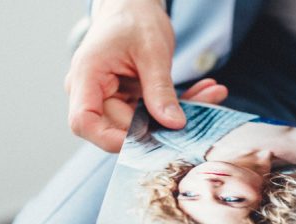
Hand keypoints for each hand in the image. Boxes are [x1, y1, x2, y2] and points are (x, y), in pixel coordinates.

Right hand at [65, 0, 216, 151]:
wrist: (134, 7)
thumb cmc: (134, 19)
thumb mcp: (152, 52)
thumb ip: (160, 89)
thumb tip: (174, 124)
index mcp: (87, 76)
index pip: (84, 122)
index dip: (110, 139)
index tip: (146, 138)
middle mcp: (94, 93)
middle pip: (119, 129)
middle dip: (161, 126)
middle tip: (201, 110)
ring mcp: (112, 100)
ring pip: (142, 126)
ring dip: (177, 117)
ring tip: (212, 94)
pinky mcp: (130, 102)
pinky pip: (153, 115)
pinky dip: (179, 108)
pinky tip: (206, 93)